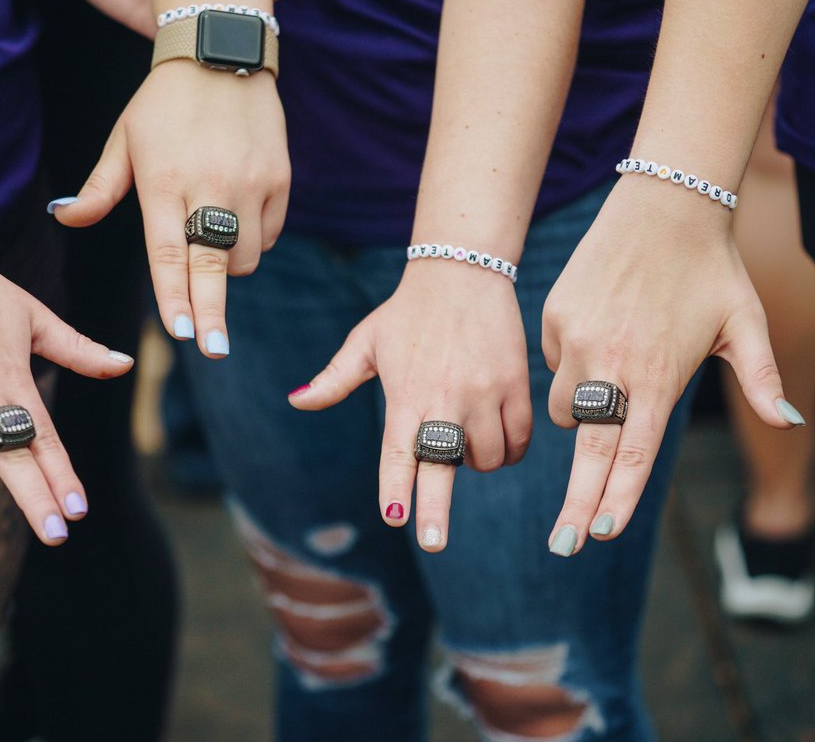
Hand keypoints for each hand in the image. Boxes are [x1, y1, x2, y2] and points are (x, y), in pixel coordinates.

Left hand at [54, 60, 289, 358]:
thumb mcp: (123, 140)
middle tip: (213, 350)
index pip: (168, 254)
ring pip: (243, 257)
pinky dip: (252, 241)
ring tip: (210, 244)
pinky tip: (237, 218)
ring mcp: (250, 184)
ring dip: (226, 267)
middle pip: (213, 267)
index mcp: (164, 181)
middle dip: (212, 314)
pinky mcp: (279, 179)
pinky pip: (268, 234)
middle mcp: (210, 187)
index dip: (175, 298)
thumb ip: (98, 188)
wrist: (222, 55)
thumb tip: (63, 218)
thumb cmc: (163, 103)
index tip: (181, 335)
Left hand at [289, 264, 532, 551]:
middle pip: (443, 467)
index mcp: (406, 394)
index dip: (397, 488)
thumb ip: (334, 380)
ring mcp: (483, 395)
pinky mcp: (515, 386)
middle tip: (434, 541)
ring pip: (487, 458)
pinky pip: (517, 439)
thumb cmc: (407, 313)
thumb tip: (297, 403)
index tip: (395, 518)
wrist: (462, 272)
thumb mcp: (365, 343)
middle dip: (436, 509)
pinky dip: (508, 450)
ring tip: (465, 445)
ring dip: (477, 464)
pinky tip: (498, 442)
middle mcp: (445, 400)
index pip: (399, 452)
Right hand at [541, 177, 800, 555]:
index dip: (617, 495)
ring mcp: (578, 342)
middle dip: (576, 504)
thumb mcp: (744, 323)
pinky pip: (553, 363)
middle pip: (589, 450)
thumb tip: (789, 422)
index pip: (635, 452)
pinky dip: (571, 365)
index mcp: (659, 375)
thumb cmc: (711, 267)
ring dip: (578, 415)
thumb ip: (761, 379)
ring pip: (563, 407)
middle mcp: (613, 366)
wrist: (664, 203)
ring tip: (610, 380)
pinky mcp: (554, 318)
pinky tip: (601, 330)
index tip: (600, 532)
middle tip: (563, 546)